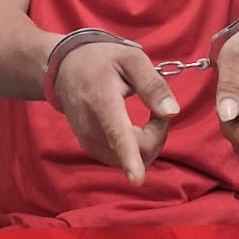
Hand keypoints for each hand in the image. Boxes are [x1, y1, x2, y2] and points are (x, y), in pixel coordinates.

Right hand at [53, 41, 180, 185]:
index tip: (137, 179)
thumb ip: (152, 85)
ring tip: (145, 116)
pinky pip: (121, 158)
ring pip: (130, 159)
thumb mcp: (131, 59)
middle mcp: (92, 128)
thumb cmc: (102, 61)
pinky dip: (135, 148)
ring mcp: (89, 141)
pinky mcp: (90, 148)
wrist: (65, 68)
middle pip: (136, 151)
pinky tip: (133, 127)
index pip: (117, 133)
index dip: (129, 157)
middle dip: (157, 136)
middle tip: (157, 109)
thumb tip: (172, 112)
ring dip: (147, 143)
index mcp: (103, 102)